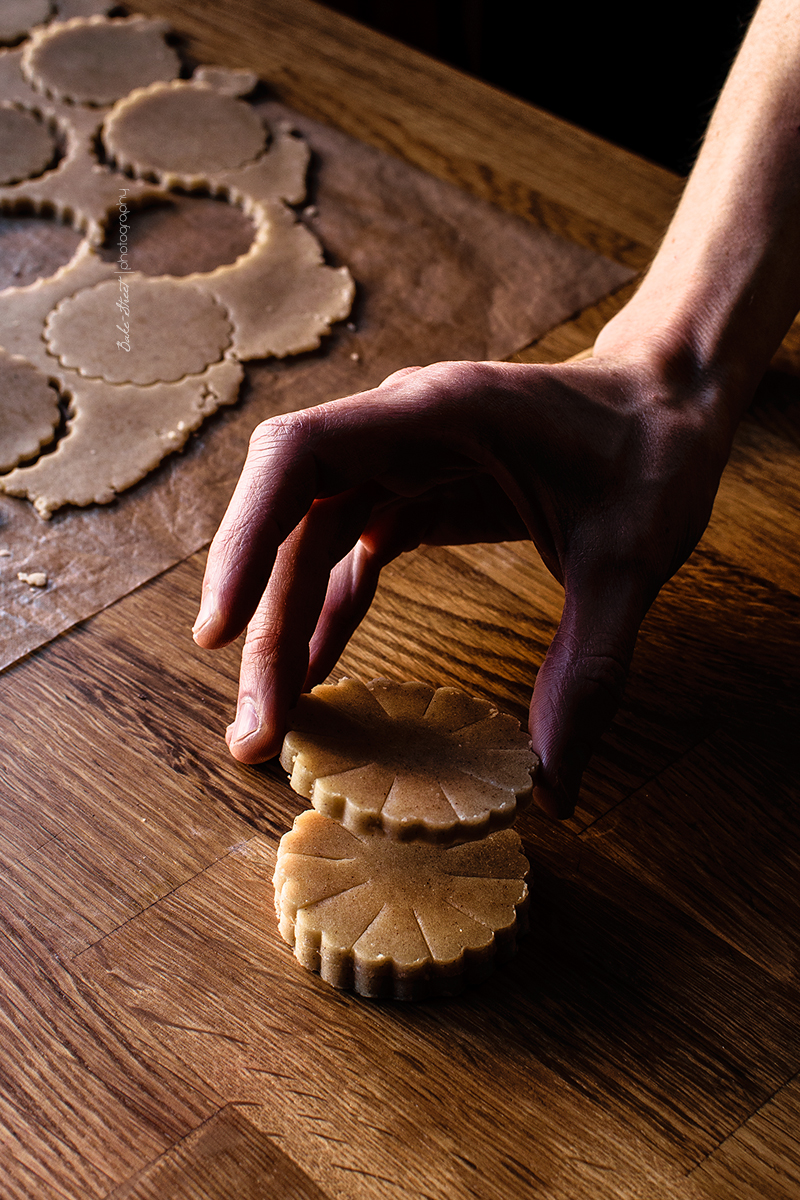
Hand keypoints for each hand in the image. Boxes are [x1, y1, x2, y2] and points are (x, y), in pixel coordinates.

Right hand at [192, 349, 734, 817]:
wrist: (670, 403)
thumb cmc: (653, 452)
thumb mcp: (631, 560)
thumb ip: (591, 669)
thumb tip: (555, 792)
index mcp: (436, 414)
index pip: (299, 456)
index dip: (243, 538)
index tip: (217, 632)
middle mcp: (400, 431)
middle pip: (291, 522)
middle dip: (262, 623)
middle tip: (255, 730)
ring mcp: (403, 462)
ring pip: (310, 545)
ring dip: (286, 631)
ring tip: (271, 723)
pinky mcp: (419, 493)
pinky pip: (351, 556)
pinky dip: (330, 615)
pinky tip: (319, 674)